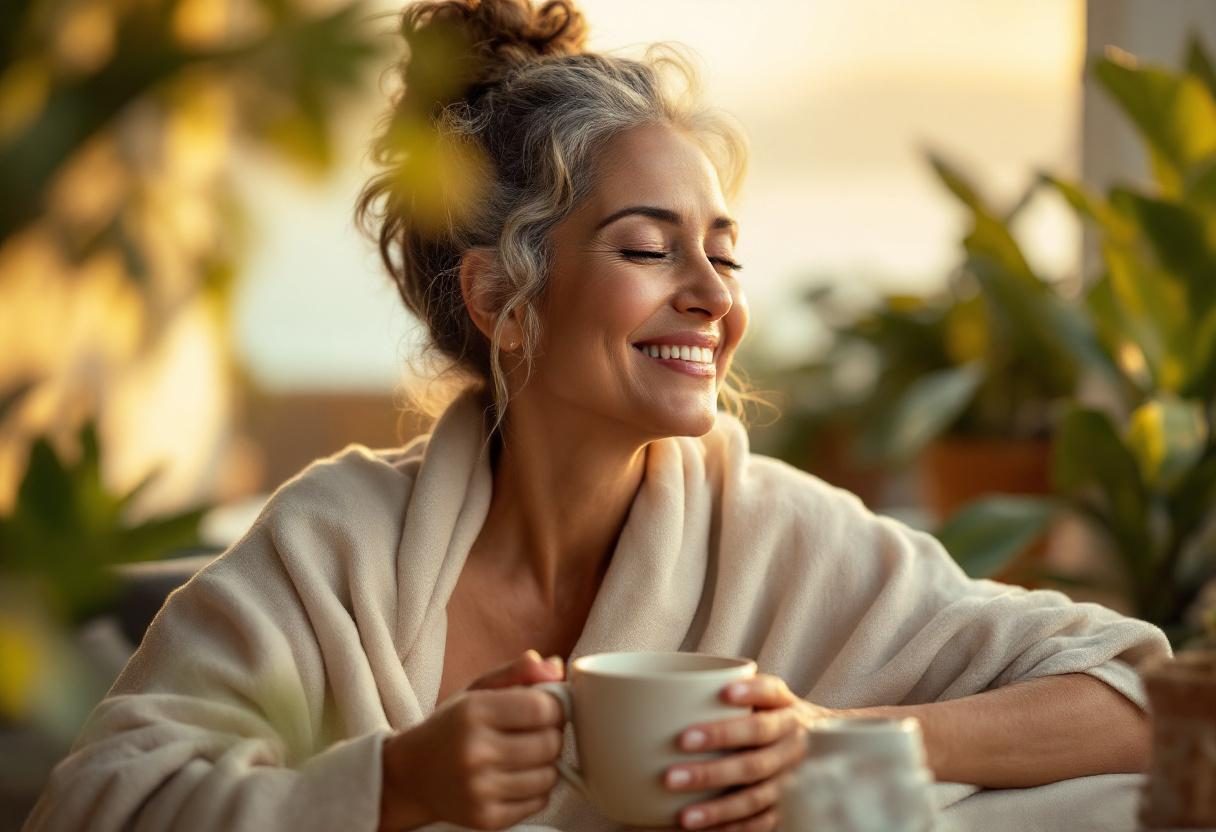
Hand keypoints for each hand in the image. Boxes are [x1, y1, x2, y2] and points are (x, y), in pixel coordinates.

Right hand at [378, 651, 566, 830]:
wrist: (411, 776)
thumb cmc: (452, 728)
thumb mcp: (477, 690)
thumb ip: (518, 673)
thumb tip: (556, 668)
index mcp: (473, 712)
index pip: (543, 709)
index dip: (554, 707)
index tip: (546, 708)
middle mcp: (475, 752)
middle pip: (550, 743)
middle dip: (551, 735)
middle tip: (535, 733)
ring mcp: (480, 789)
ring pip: (549, 775)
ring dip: (546, 764)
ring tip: (525, 756)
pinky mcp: (486, 818)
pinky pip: (540, 802)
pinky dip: (536, 789)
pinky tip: (515, 777)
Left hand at [663, 674, 830, 830]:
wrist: (830, 749)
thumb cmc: (780, 717)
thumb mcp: (774, 696)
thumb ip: (745, 688)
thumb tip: (689, 683)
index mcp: (788, 713)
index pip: (771, 700)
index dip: (751, 695)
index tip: (724, 694)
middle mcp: (793, 748)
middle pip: (755, 759)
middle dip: (714, 768)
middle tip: (673, 772)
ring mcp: (792, 782)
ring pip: (755, 797)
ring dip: (718, 808)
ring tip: (684, 815)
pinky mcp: (787, 809)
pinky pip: (759, 823)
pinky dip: (731, 828)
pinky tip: (701, 829)